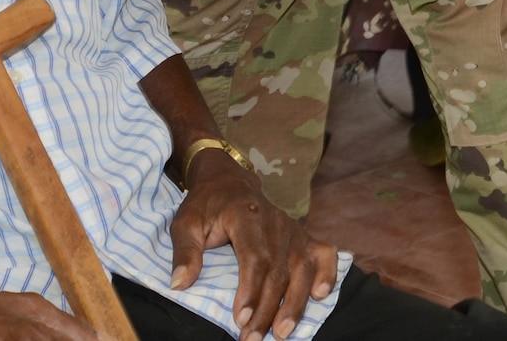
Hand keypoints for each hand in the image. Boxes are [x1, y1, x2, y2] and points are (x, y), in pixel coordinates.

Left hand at [170, 153, 338, 340]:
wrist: (228, 181)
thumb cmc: (206, 205)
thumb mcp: (185, 222)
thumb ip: (185, 251)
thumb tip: (179, 284)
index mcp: (244, 215)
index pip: (253, 256)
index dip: (250, 290)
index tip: (240, 318)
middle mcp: (274, 221)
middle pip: (277, 269)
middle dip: (267, 308)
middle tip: (253, 338)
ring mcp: (292, 228)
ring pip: (301, 268)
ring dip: (295, 303)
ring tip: (283, 331)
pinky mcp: (302, 235)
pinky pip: (323, 254)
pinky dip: (327, 274)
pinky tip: (320, 296)